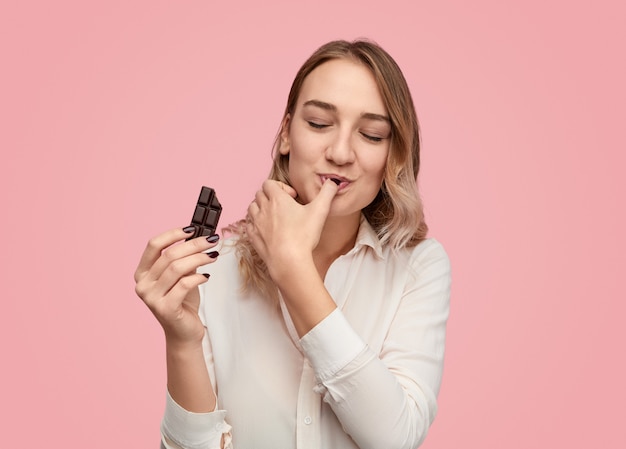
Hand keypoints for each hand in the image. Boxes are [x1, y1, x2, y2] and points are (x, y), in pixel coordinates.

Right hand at [134, 227, 219, 344]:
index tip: (192, 229)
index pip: (154, 245)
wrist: (184, 333)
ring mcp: (151, 298)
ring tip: (213, 256)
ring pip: (176, 268)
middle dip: (194, 245)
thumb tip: (199, 237)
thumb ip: (184, 259)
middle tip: (212, 240)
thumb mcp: (181, 276)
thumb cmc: (183, 302)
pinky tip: (206, 276)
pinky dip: (197, 277)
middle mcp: (142, 284)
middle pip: (169, 255)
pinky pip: (183, 285)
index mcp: (142, 273)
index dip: (173, 234)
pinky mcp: (165, 309)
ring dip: (199, 258)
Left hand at [246, 179, 337, 279]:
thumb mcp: (320, 211)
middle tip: (284, 206)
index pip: (269, 183)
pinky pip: (248, 224)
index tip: (292, 197)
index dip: (281, 187)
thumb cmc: (303, 236)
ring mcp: (256, 223)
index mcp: (277, 199)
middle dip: (271, 196)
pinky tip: (266, 229)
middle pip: (260, 194)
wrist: (289, 261)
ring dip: (261, 208)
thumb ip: (327, 193)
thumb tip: (332, 182)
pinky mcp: (253, 237)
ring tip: (274, 216)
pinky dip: (255, 223)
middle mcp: (263, 209)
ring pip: (252, 207)